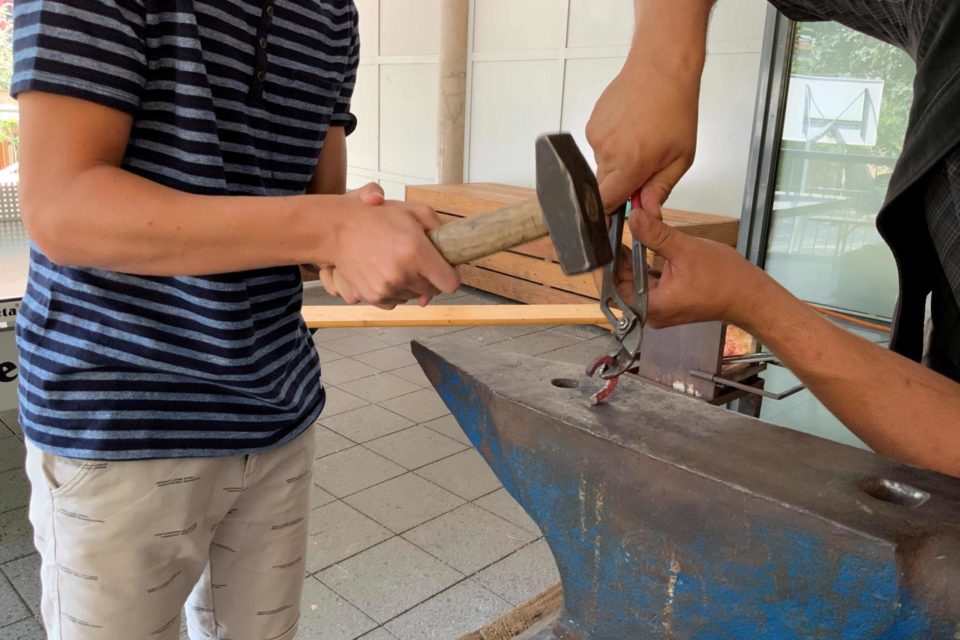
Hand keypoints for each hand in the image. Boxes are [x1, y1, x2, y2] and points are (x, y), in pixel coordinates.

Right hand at [320, 184, 460, 309]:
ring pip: (414, 297)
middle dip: (430, 278)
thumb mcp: (415, 211)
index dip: (451, 276)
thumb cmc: (378, 218)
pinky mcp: (374, 297)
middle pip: (433, 291)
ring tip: (398, 264)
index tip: (446, 270)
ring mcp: (388, 288)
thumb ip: (440, 228)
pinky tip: (387, 274)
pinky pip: (396, 302)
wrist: (339, 229)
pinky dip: (395, 292)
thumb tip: (453, 250)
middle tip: (418, 263)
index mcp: (417, 253)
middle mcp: (404, 274)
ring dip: (412, 285)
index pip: (450, 283)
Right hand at [586, 55, 700, 215]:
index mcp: (631, 164)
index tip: (617, 215)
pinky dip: (613, 145)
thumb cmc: (675, 107)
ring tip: (639, 139)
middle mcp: (608, 152)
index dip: (611, 212)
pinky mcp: (591, 125)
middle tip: (644, 165)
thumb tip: (648, 213)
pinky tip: (629, 129)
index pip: (607, 203)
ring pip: (602, 166)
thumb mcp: (681, 157)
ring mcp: (596, 137)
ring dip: (618, 163)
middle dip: (621, 185)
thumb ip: (661, 189)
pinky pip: (598, 147)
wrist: (661, 69)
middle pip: (603, 187)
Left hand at [611, 207, 768, 328]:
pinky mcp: (668, 304)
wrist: (750, 296)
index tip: (607, 238)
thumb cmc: (724, 278)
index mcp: (652, 306)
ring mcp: (659, 310)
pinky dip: (644, 269)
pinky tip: (642, 249)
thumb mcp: (686, 250)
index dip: (608, 262)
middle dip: (619, 259)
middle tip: (617, 232)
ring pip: (634, 285)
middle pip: (622, 285)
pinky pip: (648, 286)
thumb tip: (634, 216)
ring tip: (628, 236)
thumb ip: (656, 234)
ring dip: (631, 262)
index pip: (614, 285)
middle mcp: (651, 313)